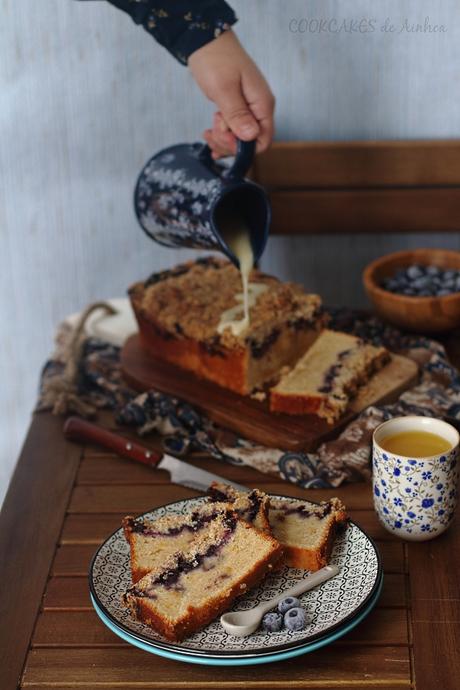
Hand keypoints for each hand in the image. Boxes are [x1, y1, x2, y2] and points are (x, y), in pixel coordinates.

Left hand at [188, 30, 274, 157]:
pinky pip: (234, 129)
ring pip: (241, 137)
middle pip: (251, 141)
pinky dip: (222, 135)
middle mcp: (259, 107)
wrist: (206, 39)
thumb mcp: (224, 89)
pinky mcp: (239, 106)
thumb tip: (251, 137)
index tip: (224, 137)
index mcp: (262, 103)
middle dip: (230, 143)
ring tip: (208, 130)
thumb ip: (237, 114)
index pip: (263, 140)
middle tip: (212, 131)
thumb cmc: (215, 59)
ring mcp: (250, 107)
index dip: (243, 147)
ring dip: (223, 139)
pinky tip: (211, 134)